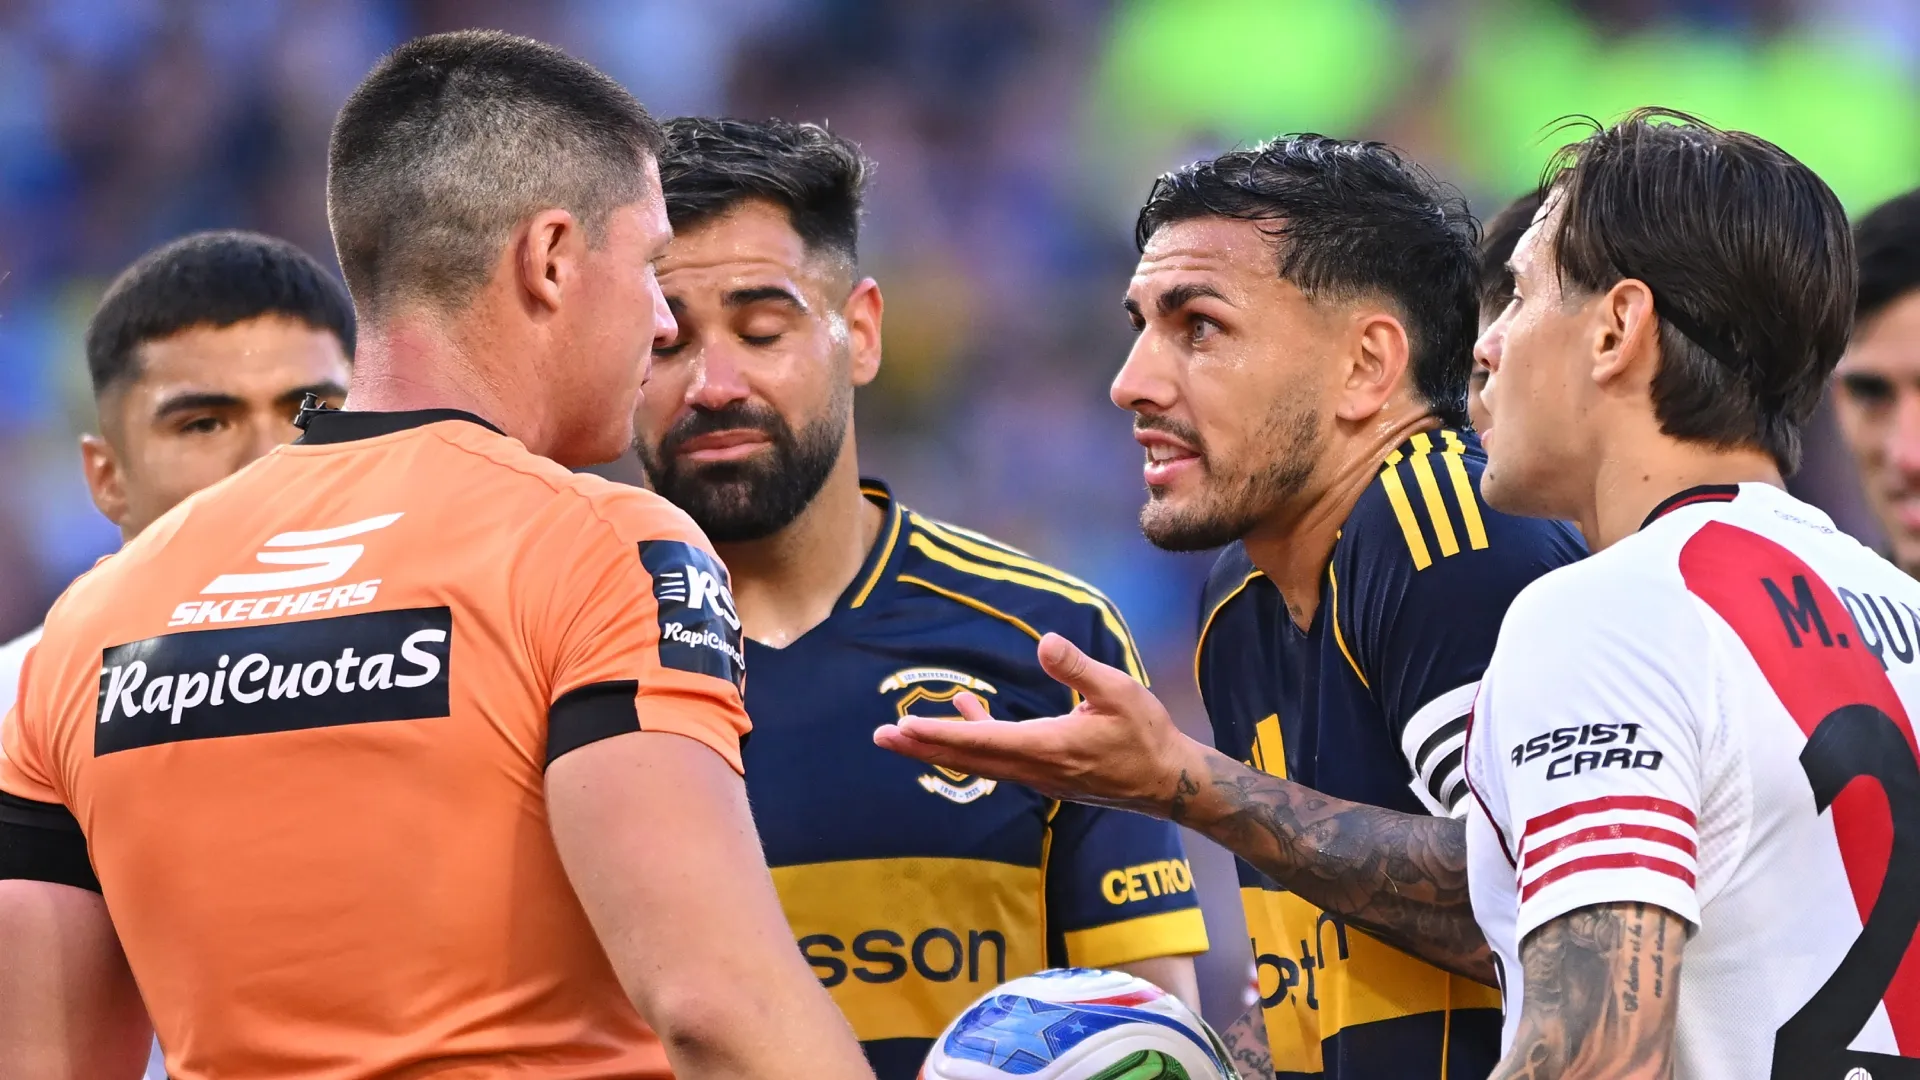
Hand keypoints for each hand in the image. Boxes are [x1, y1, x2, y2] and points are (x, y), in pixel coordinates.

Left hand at [872, 632, 1206, 816]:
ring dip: (938, 745)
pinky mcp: (1043, 772)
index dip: (941, 733)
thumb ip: (1078, 668)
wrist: (1167, 781)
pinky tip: (966, 707)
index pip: (983, 741)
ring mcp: (1037, 775)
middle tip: (881, 736)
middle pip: (967, 758)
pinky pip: (997, 756)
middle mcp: (1035, 768)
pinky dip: (974, 736)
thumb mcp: (1118, 692)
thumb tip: (1044, 642)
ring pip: (977, 760)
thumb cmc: (1145, 735)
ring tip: (901, 734)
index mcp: (1050, 747)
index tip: (905, 727)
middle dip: (922, 746)